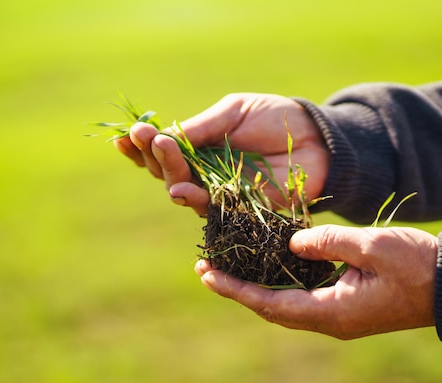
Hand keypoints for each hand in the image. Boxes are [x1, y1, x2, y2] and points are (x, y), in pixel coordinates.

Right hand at [114, 93, 328, 215]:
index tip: (124, 135)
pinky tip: (181, 190)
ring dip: (170, 175)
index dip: (140, 146)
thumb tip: (160, 137)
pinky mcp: (240, 211)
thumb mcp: (232, 112)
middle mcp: (204, 174)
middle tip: (146, 137)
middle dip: (154, 155)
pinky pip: (212, 209)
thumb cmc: (273, 117)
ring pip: (184, 191)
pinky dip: (194, 200)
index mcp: (199, 149)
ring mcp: (220, 194)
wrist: (317, 138)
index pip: (162, 151)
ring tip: (161, 154)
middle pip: (168, 173)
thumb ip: (200, 127)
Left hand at [195, 224, 438, 339]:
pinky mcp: (344, 304)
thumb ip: (329, 243)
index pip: (270, 303)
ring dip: (253, 287)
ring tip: (226, 267)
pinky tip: (265, 265)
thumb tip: (290, 243)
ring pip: (283, 303)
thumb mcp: (373, 247)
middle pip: (270, 308)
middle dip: (236, 290)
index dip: (235, 290)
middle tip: (206, 269)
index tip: (206, 275)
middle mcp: (328, 319)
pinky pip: (300, 296)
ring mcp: (336, 314)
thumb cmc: (419, 266)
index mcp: (332, 312)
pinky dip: (277, 283)